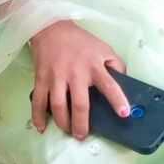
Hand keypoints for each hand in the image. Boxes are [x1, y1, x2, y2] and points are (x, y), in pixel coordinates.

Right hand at [29, 20, 129, 140]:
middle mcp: (76, 73)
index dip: (117, 100)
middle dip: (81, 125)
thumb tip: (124, 80)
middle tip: (82, 136)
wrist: (52, 28)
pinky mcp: (41, 78)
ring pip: (58, 107)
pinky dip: (39, 117)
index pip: (109, 85)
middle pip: (80, 105)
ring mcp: (56, 77)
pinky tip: (42, 127)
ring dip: (63, 123)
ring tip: (67, 130)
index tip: (124, 114)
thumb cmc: (80, 41)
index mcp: (94, 66)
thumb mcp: (103, 48)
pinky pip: (38, 101)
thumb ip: (115, 64)